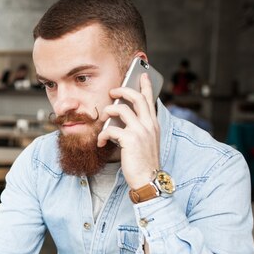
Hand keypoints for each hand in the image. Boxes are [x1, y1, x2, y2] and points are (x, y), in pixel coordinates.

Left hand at [98, 73, 160, 188]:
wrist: (148, 179)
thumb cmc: (143, 162)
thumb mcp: (146, 142)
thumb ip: (139, 128)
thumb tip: (122, 119)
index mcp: (153, 124)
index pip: (150, 99)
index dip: (146, 85)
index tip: (142, 74)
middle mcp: (149, 125)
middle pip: (136, 97)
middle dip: (122, 90)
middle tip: (113, 92)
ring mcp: (140, 131)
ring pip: (121, 109)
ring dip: (108, 112)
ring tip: (103, 118)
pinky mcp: (130, 140)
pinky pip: (110, 129)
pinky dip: (102, 135)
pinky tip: (100, 143)